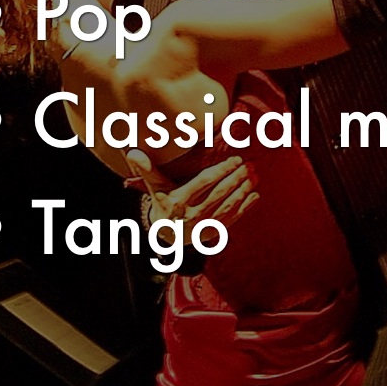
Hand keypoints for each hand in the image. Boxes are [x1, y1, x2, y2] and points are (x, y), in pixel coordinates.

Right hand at [125, 149, 258, 244]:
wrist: (166, 234)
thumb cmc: (163, 202)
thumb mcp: (154, 186)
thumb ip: (146, 168)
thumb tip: (131, 151)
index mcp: (178, 200)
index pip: (203, 183)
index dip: (220, 171)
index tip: (235, 160)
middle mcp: (191, 214)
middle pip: (219, 193)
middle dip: (236, 178)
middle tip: (249, 165)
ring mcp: (203, 225)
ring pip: (228, 206)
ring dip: (243, 191)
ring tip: (254, 176)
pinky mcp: (213, 233)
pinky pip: (232, 219)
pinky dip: (245, 207)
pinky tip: (255, 195)